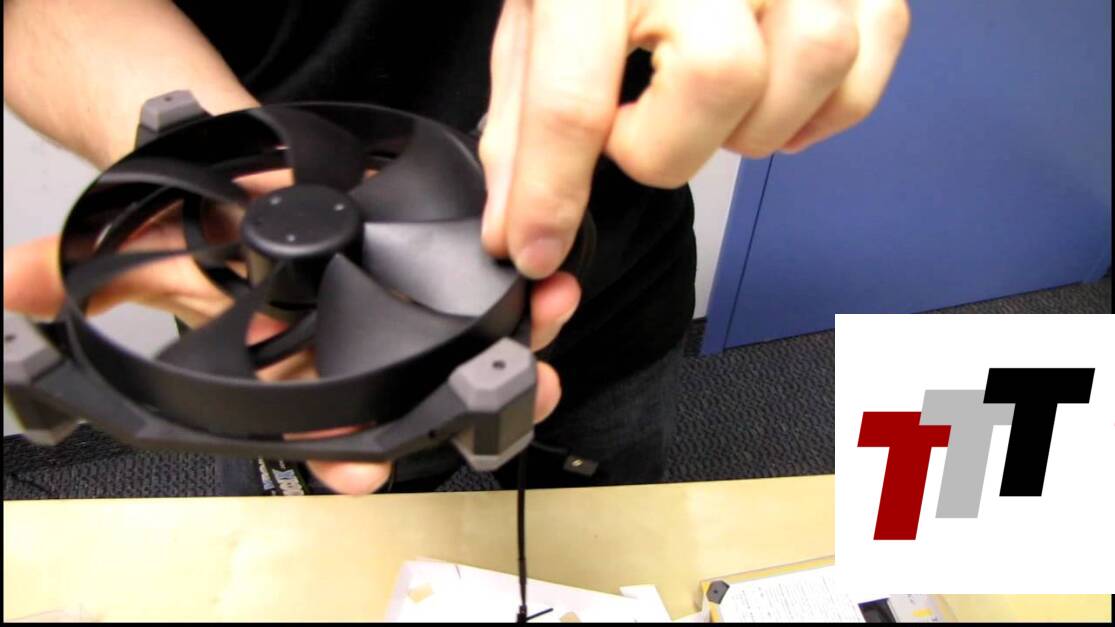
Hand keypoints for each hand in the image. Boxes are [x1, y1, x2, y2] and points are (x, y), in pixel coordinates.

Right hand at [2, 169, 575, 494]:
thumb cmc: (210, 233)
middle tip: (515, 387)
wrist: (246, 185)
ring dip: (516, 342)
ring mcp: (400, 322)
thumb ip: (80, 280)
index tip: (369, 464)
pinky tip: (547, 285)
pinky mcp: (434, 284)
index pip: (321, 429)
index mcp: (295, 373)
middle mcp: (354, 357)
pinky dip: (523, 295)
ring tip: (549, 324)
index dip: (346, 451)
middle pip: (418, 398)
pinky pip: (487, 299)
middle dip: (467, 397)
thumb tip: (9, 295)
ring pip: (467, 351)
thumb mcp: (149, 254)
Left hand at [480, 0, 909, 278]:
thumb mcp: (543, 18)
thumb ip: (525, 124)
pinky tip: (771, 97)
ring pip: (811, 67)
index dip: (552, 193)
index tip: (540, 248)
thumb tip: (518, 229)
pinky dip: (821, 112)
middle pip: (721, 78)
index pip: (574, 95)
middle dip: (671, 144)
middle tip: (643, 127)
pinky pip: (865, 65)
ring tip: (707, 104)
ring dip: (753, 125)